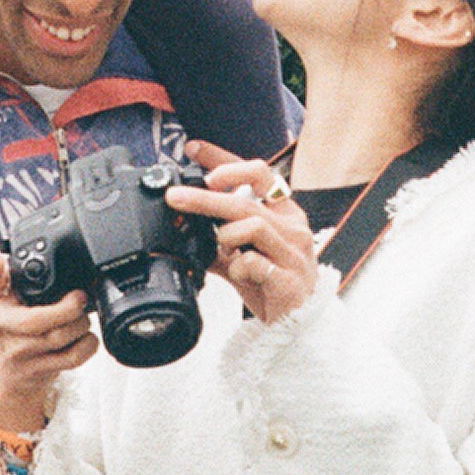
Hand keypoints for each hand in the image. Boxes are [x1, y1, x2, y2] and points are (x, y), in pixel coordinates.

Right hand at [0, 247, 98, 436]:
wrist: (8, 377)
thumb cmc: (9, 331)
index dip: (4, 274)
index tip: (18, 266)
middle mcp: (4, 331)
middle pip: (39, 318)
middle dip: (69, 307)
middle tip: (80, 298)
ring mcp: (22, 354)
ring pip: (60, 337)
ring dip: (81, 324)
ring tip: (82, 318)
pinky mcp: (41, 371)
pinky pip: (72, 358)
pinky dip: (88, 345)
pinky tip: (86, 338)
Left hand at [167, 142, 318, 325]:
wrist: (299, 325)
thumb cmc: (273, 284)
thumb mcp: (242, 255)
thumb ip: (219, 239)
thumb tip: (184, 225)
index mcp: (284, 212)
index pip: (256, 173)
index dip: (223, 159)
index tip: (192, 149)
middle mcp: (292, 227)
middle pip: (246, 199)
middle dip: (206, 196)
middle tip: (175, 196)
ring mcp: (293, 252)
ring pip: (252, 225)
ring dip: (225, 236)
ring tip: (220, 248)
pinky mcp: (289, 279)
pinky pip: (254, 262)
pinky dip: (237, 266)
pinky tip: (238, 272)